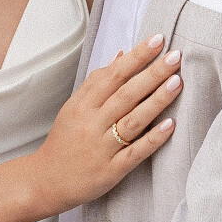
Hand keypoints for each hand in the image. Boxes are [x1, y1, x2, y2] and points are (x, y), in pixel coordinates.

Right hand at [26, 34, 182, 214]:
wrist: (45, 181)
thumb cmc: (63, 142)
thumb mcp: (73, 107)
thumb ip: (97, 81)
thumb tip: (122, 55)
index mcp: (83, 105)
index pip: (113, 75)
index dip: (137, 57)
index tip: (158, 40)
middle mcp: (92, 123)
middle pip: (126, 94)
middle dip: (152, 74)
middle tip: (175, 56)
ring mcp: (103, 147)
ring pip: (133, 120)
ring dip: (156, 101)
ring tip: (177, 82)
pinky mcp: (112, 170)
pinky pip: (135, 152)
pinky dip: (153, 138)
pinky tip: (170, 125)